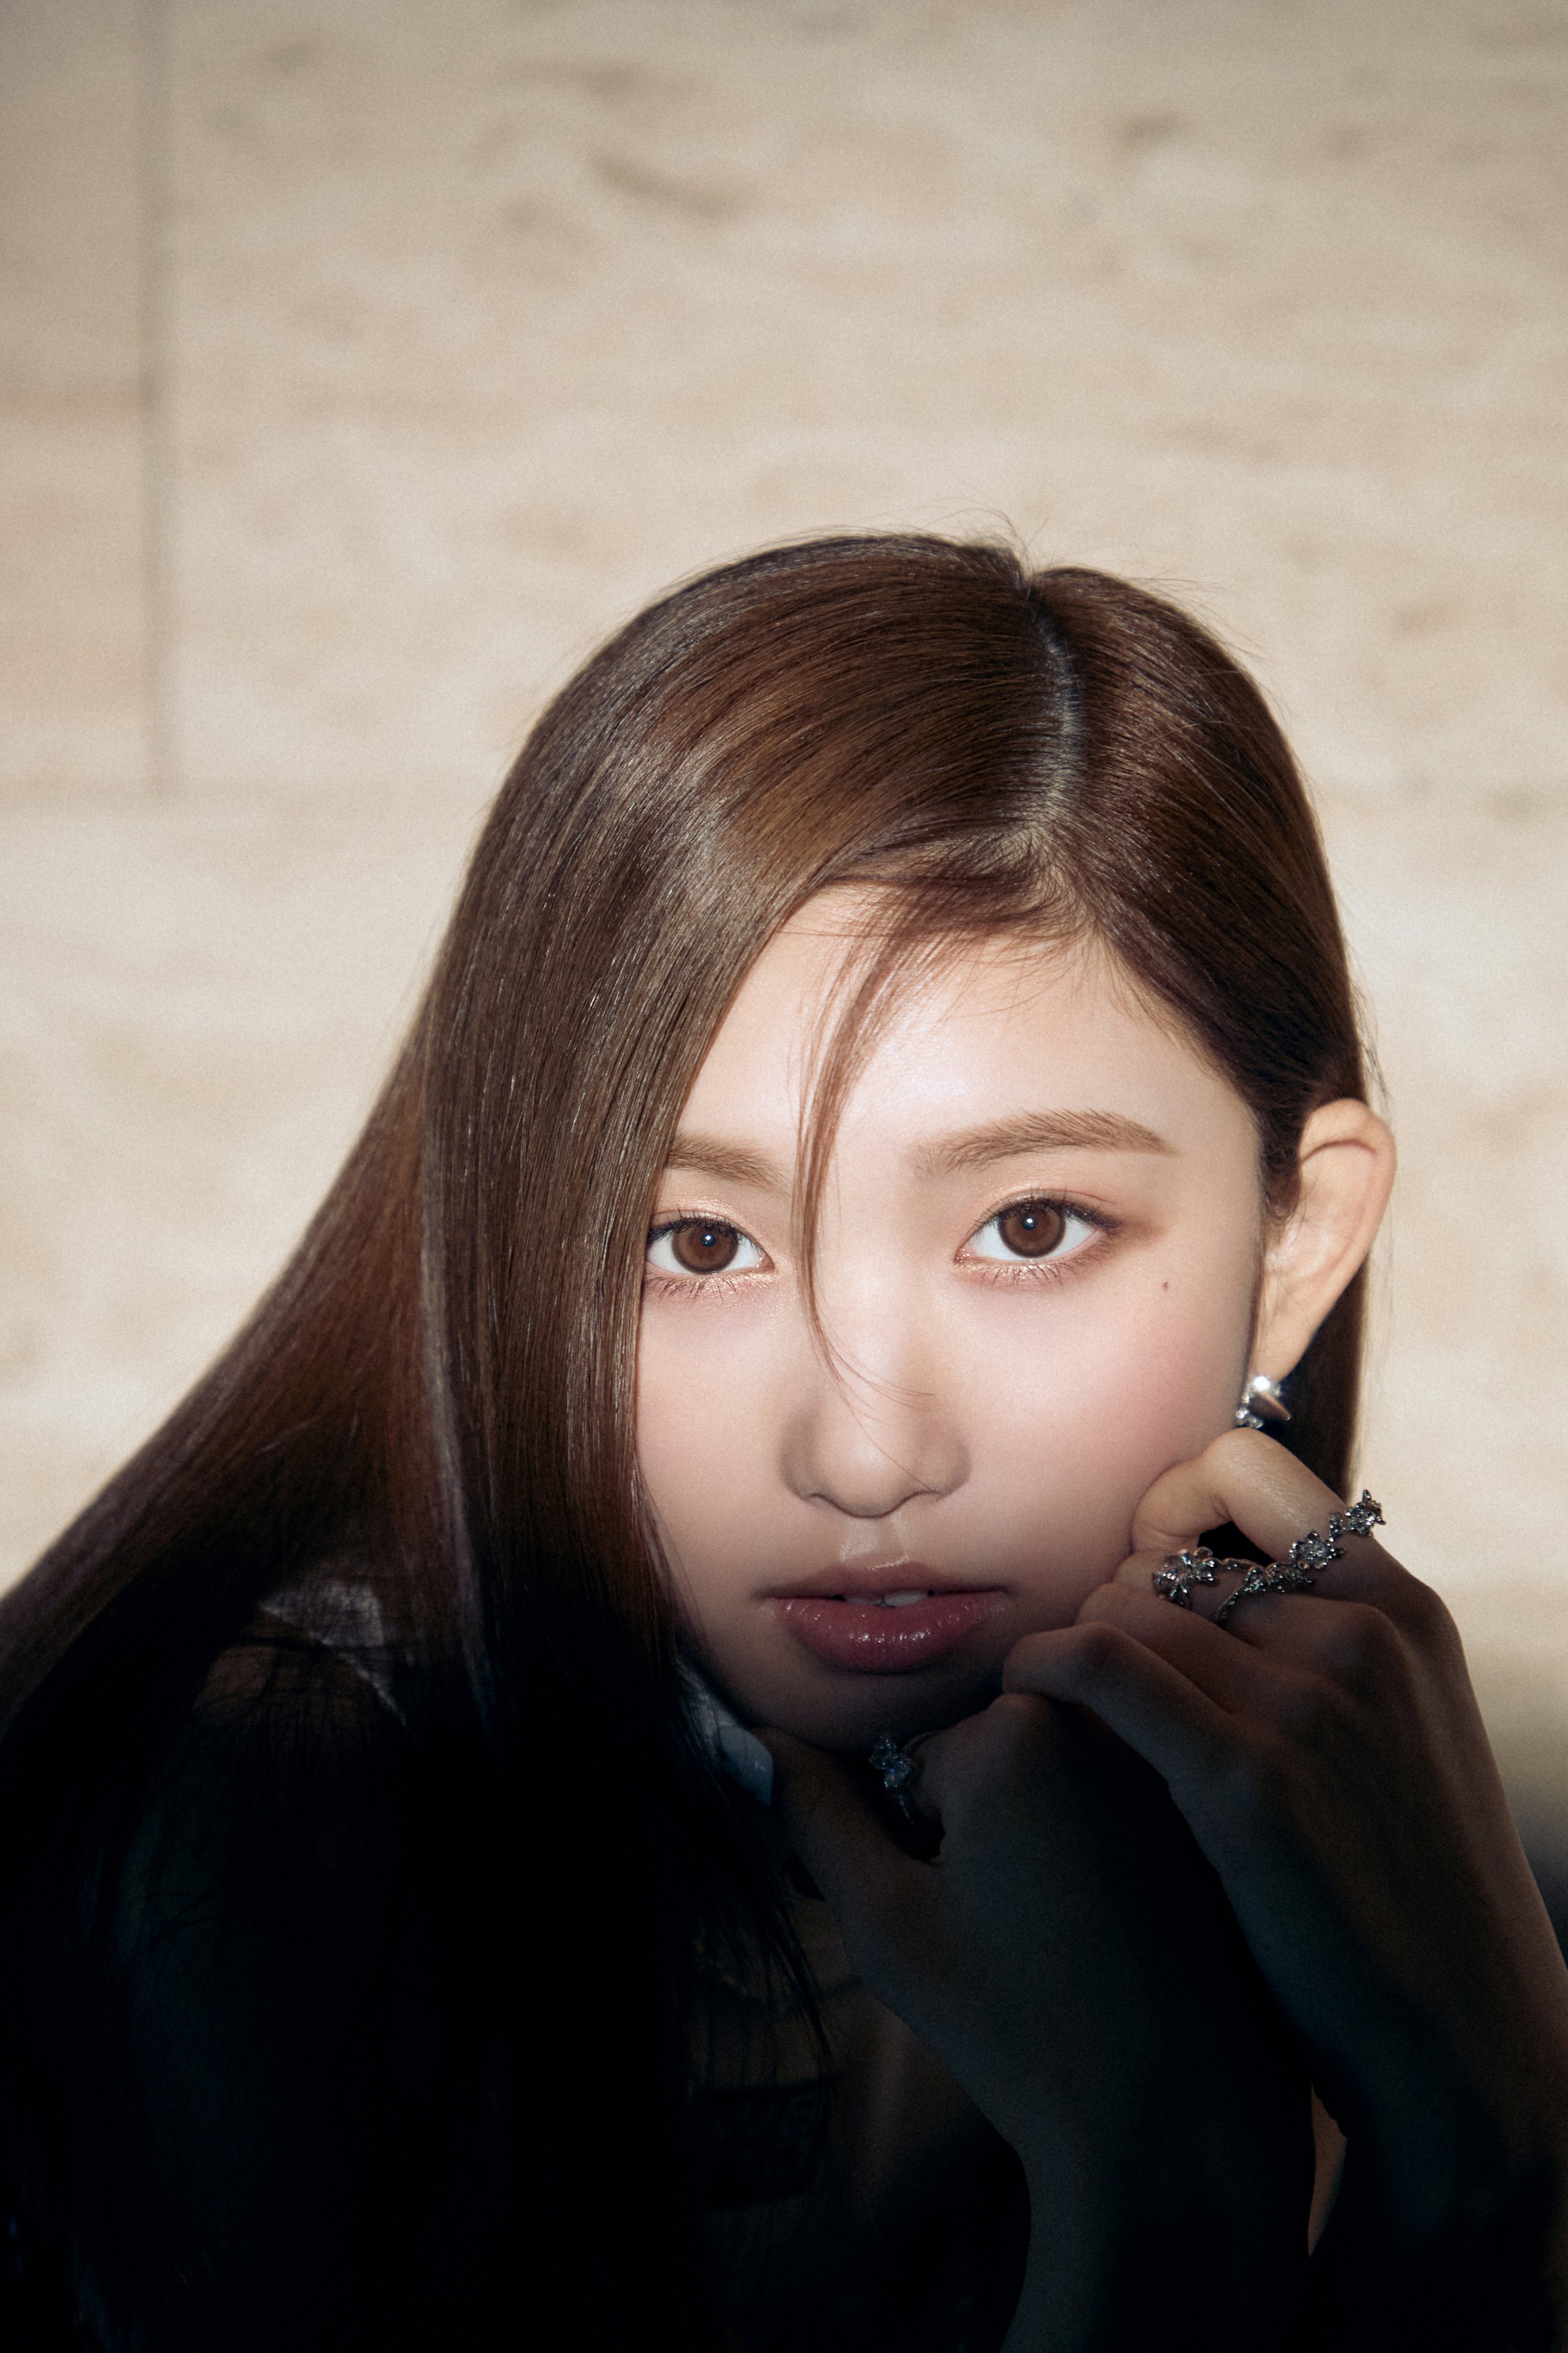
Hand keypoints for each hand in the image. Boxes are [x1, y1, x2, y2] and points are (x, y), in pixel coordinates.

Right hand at [764, 1697, 1312, 2348]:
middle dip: (980, 1831)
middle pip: (990, 1759)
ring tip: (1062, 1939)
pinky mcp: (1212, 1815)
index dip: (918, 1848)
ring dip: (1040, 1841)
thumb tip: (758, 1737)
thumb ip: (814, 1815)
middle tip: (1009, 1933)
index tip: (960, 1920)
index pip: (916, 1766)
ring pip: (1056, 1784)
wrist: (1175, 2123)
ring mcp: (1168, 1766)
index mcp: (1015, 1729)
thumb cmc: (1017, 2026)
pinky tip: (1116, 1938)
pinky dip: (1105, 1858)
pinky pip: (1122, 1810)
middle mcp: (1101, 1719)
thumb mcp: (886, 1924)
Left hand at [1003, 1428, 1567, 2346]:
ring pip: (1120, 1603)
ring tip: (1060, 1709)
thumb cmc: (1409, 1897)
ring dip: (1075, 1649)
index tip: (1148, 1573)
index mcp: (1400, 1610)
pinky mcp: (1248, 1778)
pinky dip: (1044, 1668)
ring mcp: (1307, 1701)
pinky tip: (1029, 1699)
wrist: (1467, 2044)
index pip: (1247, 1466)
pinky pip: (1099, 1663)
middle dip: (1115, 1602)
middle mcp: (1359, 1633)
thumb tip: (1211, 1580)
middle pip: (1164, 1550)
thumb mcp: (1404, 1729)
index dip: (1174, 1506)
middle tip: (1094, 1676)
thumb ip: (1330, 1645)